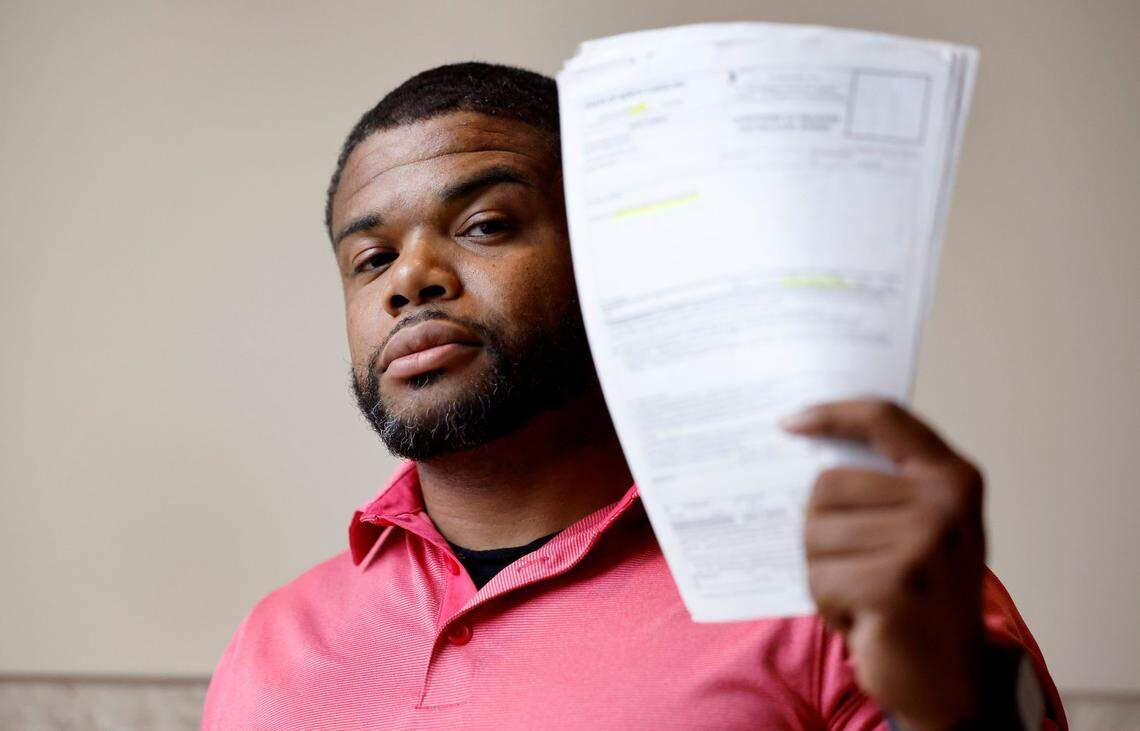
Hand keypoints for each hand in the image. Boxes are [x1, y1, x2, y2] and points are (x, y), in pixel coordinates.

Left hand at [782, 399, 986, 729]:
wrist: (952, 681)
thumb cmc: (922, 597)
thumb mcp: (921, 528)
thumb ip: (883, 484)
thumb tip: (802, 446)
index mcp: (952, 478)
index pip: (884, 418)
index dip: (832, 413)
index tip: (788, 421)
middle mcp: (944, 504)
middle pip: (825, 484)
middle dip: (822, 533)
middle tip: (861, 569)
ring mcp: (924, 544)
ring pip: (814, 533)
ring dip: (825, 573)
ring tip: (866, 595)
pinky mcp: (894, 586)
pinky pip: (819, 577)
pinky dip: (830, 605)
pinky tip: (866, 620)